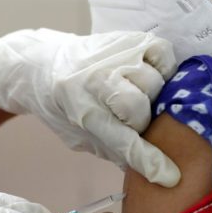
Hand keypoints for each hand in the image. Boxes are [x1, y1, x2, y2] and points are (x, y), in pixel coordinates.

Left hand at [0, 29, 180, 187]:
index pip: (122, 140)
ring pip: (154, 81)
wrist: (41, 65)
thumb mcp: (78, 136)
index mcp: (79, 109)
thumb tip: (151, 168)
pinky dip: (164, 67)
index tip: (170, 176)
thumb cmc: (61, 107)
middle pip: (139, 107)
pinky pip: (162, 53)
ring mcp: (112, 54)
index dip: (149, 160)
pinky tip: (150, 74)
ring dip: (152, 95)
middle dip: (142, 121)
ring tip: (139, 94)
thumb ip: (112, 150)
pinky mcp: (127, 37)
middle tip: (133, 120)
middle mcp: (95, 79)